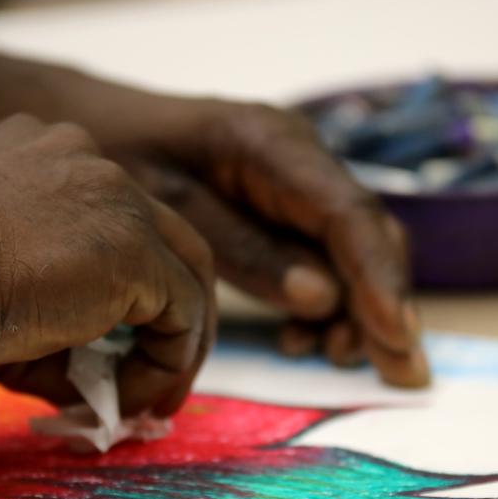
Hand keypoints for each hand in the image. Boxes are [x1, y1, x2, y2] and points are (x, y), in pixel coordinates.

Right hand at [0, 114, 214, 416]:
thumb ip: (42, 318)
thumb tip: (90, 387)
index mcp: (43, 158)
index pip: (109, 219)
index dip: (120, 286)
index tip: (108, 342)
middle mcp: (89, 164)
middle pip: (162, 238)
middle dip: (167, 312)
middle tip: (157, 372)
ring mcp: (117, 200)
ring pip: (182, 272)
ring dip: (174, 343)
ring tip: (152, 401)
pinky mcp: (135, 251)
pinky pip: (181, 313)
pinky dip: (170, 361)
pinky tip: (140, 398)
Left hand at [86, 93, 429, 386]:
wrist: (96, 122)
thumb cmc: (121, 154)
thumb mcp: (167, 205)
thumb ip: (244, 249)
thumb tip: (322, 297)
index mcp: (271, 147)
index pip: (348, 216)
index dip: (378, 281)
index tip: (395, 339)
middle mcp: (300, 163)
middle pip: (368, 237)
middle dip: (387, 307)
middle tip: (402, 375)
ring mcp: (297, 188)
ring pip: (354, 256)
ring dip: (359, 314)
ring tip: (335, 359)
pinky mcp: (285, 214)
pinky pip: (323, 262)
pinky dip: (324, 308)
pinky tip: (301, 342)